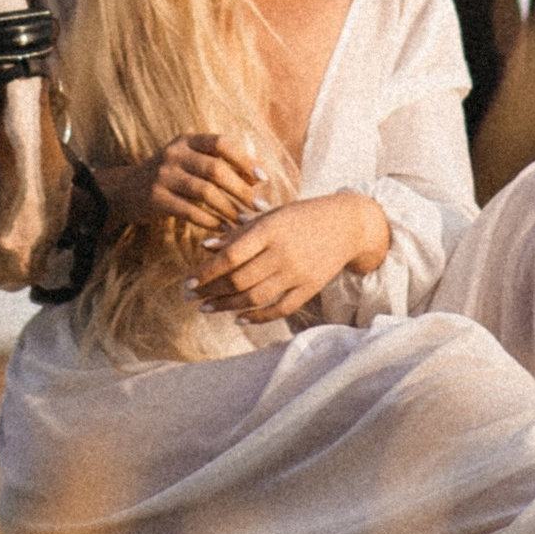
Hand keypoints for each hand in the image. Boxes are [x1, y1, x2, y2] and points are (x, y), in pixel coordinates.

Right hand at [92, 132, 267, 234]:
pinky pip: (188, 211)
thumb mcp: (190, 161)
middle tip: (260, 207)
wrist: (125, 190)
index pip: (221, 143)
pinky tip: (223, 229)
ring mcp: (162, 175)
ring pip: (204, 192)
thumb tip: (258, 178)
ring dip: (228, 209)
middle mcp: (174, 153)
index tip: (264, 179)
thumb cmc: (170, 176)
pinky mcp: (155, 198)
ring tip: (244, 221)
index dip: (244, 160)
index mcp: (188, 140)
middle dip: (241, 190)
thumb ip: (220, 164)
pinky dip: (209, 221)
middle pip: (215, 169)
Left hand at [188, 191, 391, 321]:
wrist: (347, 225)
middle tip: (192, 297)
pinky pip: (279, 309)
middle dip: (211, 292)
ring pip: (255, 298)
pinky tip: (240, 317)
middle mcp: (283, 253)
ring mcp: (298, 273)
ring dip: (227, 306)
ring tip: (208, 308)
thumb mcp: (271, 215)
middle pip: (240, 280)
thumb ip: (239, 232)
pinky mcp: (310, 289)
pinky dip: (257, 317)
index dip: (206, 272)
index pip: (231, 256)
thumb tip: (205, 246)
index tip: (187, 283)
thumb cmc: (302, 216)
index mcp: (271, 229)